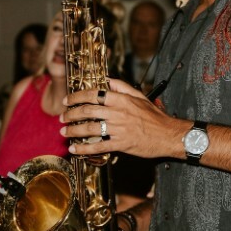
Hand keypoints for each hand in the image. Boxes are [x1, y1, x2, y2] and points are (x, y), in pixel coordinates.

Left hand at [60, 78, 182, 159]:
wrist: (168, 135)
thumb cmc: (155, 117)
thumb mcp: (140, 96)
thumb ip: (122, 87)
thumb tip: (107, 81)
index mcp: (121, 100)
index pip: (93, 94)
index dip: (76, 97)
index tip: (67, 101)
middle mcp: (118, 113)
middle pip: (88, 111)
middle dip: (71, 114)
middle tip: (63, 117)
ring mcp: (119, 129)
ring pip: (90, 129)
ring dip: (74, 130)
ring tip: (65, 132)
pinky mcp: (121, 144)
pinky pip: (98, 146)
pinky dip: (84, 149)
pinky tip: (75, 149)